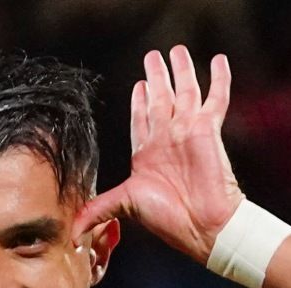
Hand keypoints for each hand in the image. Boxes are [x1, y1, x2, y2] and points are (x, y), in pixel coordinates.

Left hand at [73, 46, 241, 263]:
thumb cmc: (167, 218)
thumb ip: (97, 211)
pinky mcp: (209, 128)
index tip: (138, 84)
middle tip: (154, 56)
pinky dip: (218, 79)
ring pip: (185, 91)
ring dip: (182, 70)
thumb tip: (70, 234)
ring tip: (178, 50)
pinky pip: (216, 98)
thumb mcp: (124, 206)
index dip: (139, 101)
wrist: (201, 224)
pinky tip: (219, 60)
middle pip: (161, 98)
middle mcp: (167, 137)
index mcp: (147, 153)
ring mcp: (188, 131)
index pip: (141, 118)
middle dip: (157, 77)